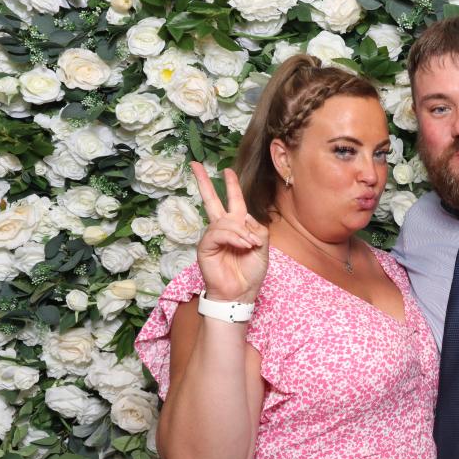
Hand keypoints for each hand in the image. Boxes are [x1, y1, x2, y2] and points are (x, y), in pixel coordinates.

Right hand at [191, 162, 268, 302]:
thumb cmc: (250, 272)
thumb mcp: (263, 247)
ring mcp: (212, 237)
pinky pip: (218, 233)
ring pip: (224, 222)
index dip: (230, 186)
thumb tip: (243, 218)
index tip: (226, 171)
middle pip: (211, 200)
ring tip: (250, 245)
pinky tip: (243, 245)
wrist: (241, 293)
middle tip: (195, 165)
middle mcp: (222, 229)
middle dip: (204, 182)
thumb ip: (256, 228)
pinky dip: (234, 238)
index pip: (233, 202)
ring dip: (241, 232)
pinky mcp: (205, 247)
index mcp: (237, 226)